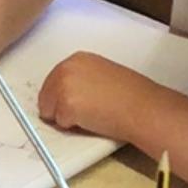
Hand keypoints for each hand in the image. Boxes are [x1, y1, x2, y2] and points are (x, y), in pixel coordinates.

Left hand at [35, 50, 155, 142]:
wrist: (141, 107)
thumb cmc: (131, 94)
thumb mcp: (102, 75)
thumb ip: (82, 79)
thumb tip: (69, 94)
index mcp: (76, 59)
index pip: (53, 81)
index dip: (62, 97)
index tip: (76, 103)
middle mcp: (66, 68)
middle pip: (45, 97)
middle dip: (59, 108)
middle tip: (86, 112)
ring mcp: (64, 86)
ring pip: (50, 112)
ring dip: (66, 118)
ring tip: (92, 114)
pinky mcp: (66, 105)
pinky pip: (60, 124)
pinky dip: (73, 127)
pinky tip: (93, 120)